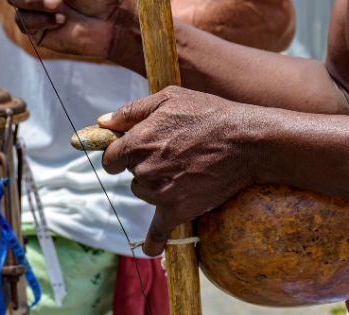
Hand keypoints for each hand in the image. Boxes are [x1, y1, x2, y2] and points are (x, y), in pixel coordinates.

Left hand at [99, 86, 261, 255]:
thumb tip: (102, 122)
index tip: (133, 151)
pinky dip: (154, 242)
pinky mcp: (179, 210)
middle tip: (175, 152)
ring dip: (155, 186)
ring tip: (184, 169)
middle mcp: (144, 169)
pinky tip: (151, 250)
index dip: (121, 153)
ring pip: (143, 192)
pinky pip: (158, 232)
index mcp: (137, 141)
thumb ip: (130, 111)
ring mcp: (160, 192)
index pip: (111, 157)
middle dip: (145, 164)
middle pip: (130, 174)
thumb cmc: (208, 114)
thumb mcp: (167, 99)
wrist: (246, 142)